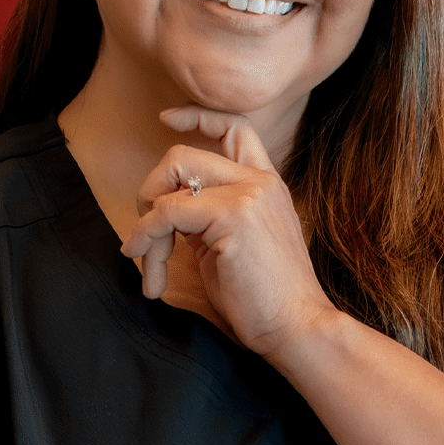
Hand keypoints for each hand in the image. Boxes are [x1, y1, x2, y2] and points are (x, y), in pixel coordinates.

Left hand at [120, 107, 337, 357]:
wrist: (298, 328)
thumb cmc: (264, 300)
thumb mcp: (231, 246)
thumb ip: (206, 219)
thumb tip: (163, 212)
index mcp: (266, 185)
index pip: (234, 126)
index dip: (195, 116)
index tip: (165, 120)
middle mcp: (259, 182)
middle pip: (182, 155)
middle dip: (150, 192)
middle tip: (146, 237)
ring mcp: (249, 196)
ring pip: (170, 179)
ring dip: (146, 225)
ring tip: (150, 266)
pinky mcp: (233, 217)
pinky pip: (167, 213)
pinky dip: (146, 237)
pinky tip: (149, 270)